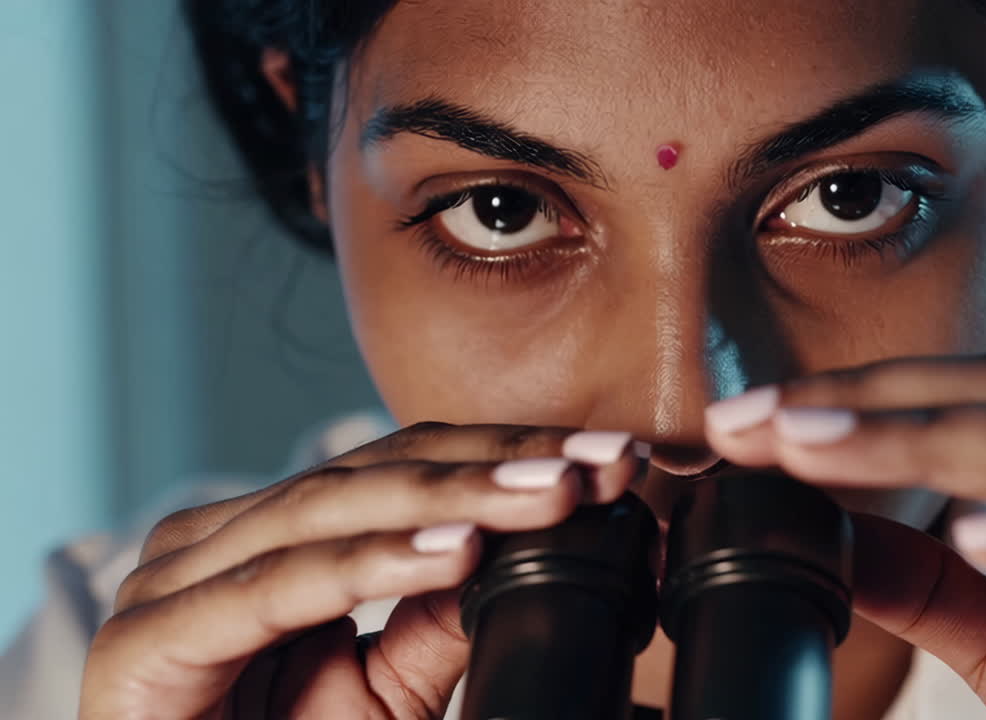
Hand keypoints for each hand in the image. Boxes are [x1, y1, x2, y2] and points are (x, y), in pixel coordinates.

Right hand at [80, 423, 641, 718]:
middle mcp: (218, 541)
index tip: (612, 460)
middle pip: (379, 473)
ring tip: (551, 494)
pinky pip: (279, 588)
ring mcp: (174, 581)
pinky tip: (457, 553)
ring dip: (456, 499)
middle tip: (603, 462)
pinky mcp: (147, 641)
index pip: (405, 468)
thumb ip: (436, 623)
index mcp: (272, 538)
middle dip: (501, 464)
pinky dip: (374, 565)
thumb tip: (516, 553)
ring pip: (335, 512)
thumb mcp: (384, 696)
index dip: (509, 456)